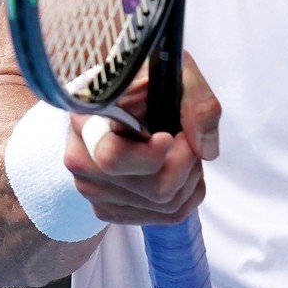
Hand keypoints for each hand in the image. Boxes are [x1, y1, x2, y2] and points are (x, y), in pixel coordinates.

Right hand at [64, 54, 220, 225]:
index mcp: (87, 120)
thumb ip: (195, 100)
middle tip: (187, 137)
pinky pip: (166, 217)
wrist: (127, 96)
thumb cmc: (147, 79)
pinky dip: (186, 193)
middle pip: (153, 188)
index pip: (113, 157)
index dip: (151, 155)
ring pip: (164, 205)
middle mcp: (82, 160)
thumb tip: (205, 150)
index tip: (171, 136)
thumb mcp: (175, 70)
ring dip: (190, 177)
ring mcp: (93, 190)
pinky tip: (178, 168)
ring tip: (182, 148)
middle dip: (187, 162)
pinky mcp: (110, 210)